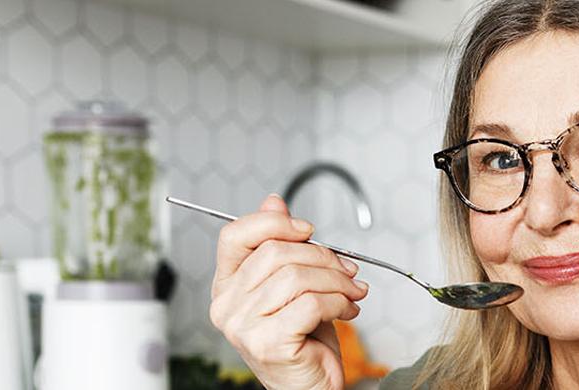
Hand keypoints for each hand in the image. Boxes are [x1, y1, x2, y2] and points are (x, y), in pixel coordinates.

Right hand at [210, 194, 368, 389]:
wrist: (311, 387)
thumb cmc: (303, 338)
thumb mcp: (293, 285)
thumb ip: (281, 245)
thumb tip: (274, 201)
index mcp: (226, 286)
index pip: (234, 236)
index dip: (273, 223)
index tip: (307, 229)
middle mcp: (226, 306)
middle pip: (275, 253)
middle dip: (323, 256)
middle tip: (348, 270)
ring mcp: (243, 327)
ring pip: (297, 277)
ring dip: (337, 280)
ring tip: (353, 292)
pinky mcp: (268, 344)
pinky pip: (311, 304)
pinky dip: (339, 302)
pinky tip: (348, 310)